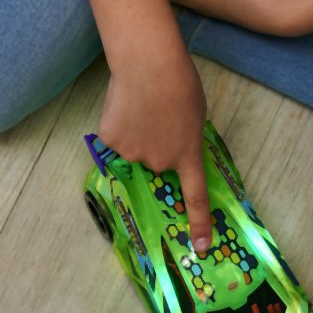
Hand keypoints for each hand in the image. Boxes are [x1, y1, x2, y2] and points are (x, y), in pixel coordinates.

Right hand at [97, 43, 213, 255]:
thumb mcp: (196, 115)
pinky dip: (117, 124)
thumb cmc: (181, 83)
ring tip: (141, 104)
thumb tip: (171, 144)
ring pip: (133, 150)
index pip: (194, 197)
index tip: (201, 247)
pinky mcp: (111, 141)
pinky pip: (114, 138)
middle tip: (158, 115)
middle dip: (158, 144)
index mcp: (188, 155)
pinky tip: (124, 105)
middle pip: (157, 163)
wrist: (149, 65)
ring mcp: (133, 154)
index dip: (199, 224)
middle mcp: (161, 163)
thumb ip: (186, 138)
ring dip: (136, 133)